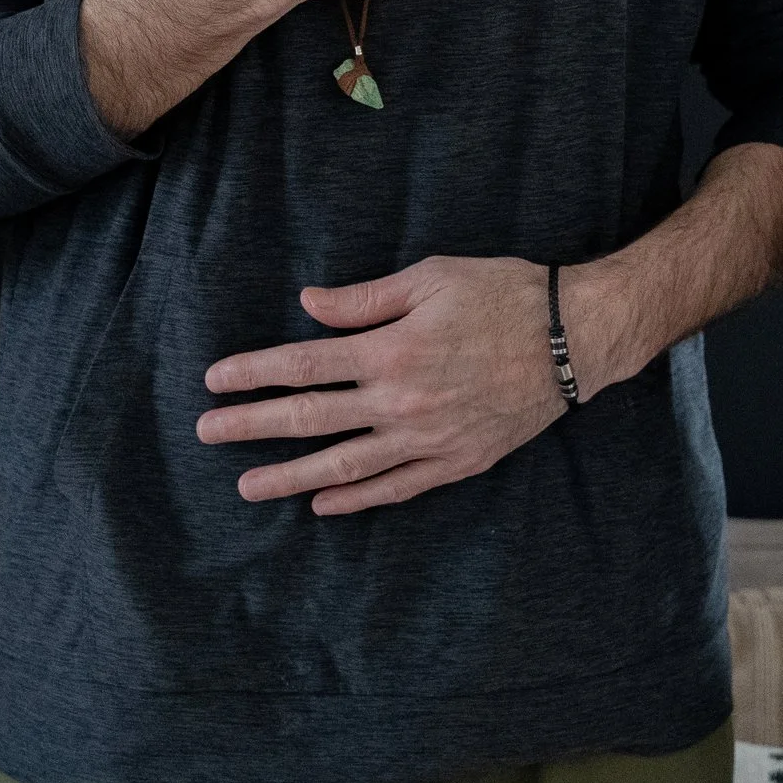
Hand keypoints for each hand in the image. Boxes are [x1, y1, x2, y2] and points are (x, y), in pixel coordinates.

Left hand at [195, 256, 573, 514]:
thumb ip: (366, 299)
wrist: (575, 338)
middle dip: (252, 426)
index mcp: (391, 350)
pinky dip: (356, 500)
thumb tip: (308, 306)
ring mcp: (428, 438)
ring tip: (248, 486)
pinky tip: (322, 505)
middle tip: (207, 433)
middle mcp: (401, 401)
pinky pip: (396, 488)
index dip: (254, 373)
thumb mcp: (432, 278)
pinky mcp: (457, 462)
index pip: (303, 365)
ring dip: (290, 477)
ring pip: (345, 465)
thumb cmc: (504, 294)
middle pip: (310, 419)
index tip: (214, 380)